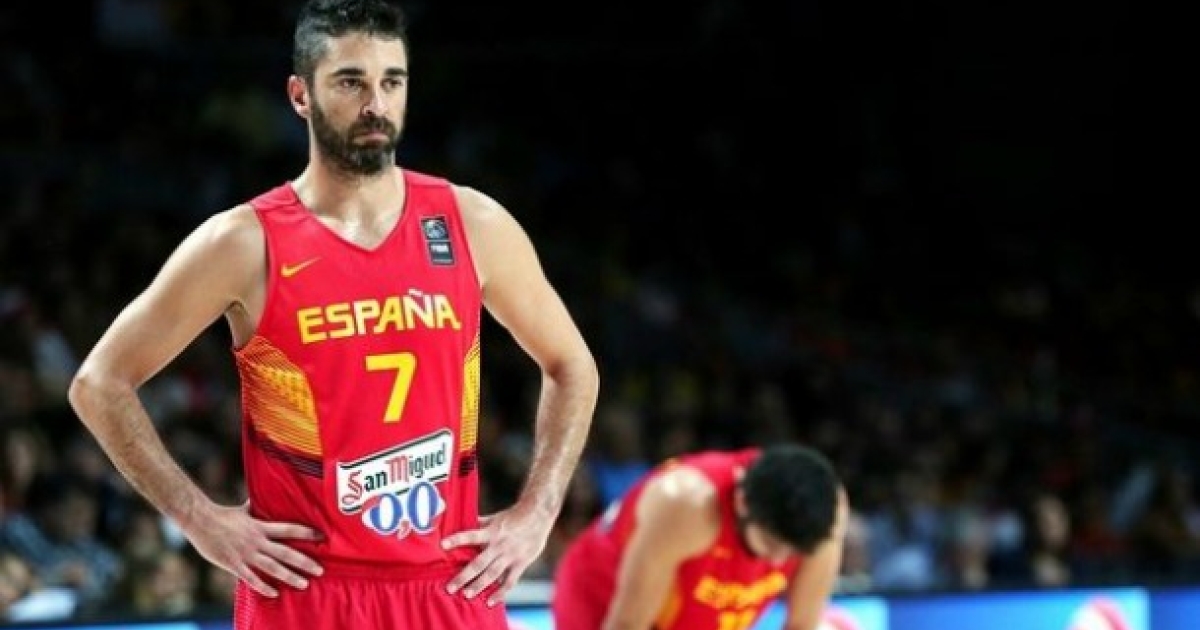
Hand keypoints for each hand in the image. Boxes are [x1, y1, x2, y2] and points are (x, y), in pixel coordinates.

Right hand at [183, 501, 323, 597]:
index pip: (289, 529)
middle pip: (286, 552)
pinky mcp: (234, 564)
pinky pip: (251, 578)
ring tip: (304, 584)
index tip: (322, 537)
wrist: (200, 520)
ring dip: (289, 576)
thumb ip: (256, 507)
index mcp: (261, 526)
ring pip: (272, 567)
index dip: (306, 533)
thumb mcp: (244, 509)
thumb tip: (263, 494)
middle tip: (321, 570)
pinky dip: (263, 587)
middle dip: (304, 562)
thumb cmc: (222, 515)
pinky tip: (274, 594)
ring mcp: (246, 554)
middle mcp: (257, 541)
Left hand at [441, 504, 553, 605]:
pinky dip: (501, 593)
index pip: (471, 535)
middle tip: (450, 588)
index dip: (457, 540)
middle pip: (479, 563)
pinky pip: (510, 581)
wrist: (538, 515)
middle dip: (464, 576)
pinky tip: (491, 602)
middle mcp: (499, 545)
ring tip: (466, 595)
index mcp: (491, 532)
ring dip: (479, 586)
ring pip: (492, 574)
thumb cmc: (514, 516)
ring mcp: (510, 555)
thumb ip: (480, 523)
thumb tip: (462, 522)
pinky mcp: (521, 563)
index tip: (443, 545)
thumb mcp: (495, 518)